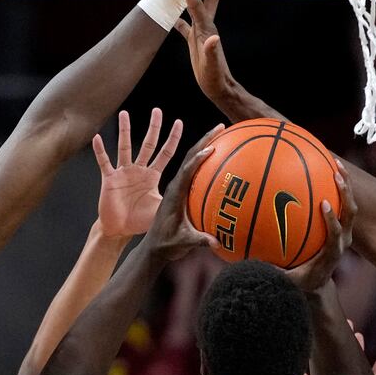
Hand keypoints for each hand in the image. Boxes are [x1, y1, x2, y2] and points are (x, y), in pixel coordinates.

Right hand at [92, 109, 182, 238]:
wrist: (119, 229)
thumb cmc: (140, 221)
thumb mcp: (161, 209)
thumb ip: (177, 204)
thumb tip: (201, 208)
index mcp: (153, 176)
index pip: (166, 153)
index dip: (173, 139)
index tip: (180, 123)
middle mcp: (139, 170)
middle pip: (148, 144)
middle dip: (153, 128)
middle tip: (158, 110)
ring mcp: (123, 172)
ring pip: (124, 147)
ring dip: (124, 131)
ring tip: (124, 114)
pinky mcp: (110, 179)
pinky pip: (104, 162)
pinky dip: (100, 150)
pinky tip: (97, 138)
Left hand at [142, 125, 225, 262]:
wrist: (153, 248)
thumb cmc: (167, 245)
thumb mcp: (183, 243)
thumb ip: (198, 241)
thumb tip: (216, 243)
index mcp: (175, 195)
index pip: (186, 172)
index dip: (197, 159)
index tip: (211, 148)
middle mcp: (176, 186)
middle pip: (189, 157)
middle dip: (204, 140)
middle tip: (221, 127)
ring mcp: (178, 187)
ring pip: (190, 160)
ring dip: (204, 144)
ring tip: (221, 132)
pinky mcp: (181, 191)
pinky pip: (193, 171)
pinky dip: (204, 160)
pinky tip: (218, 155)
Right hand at [174, 0, 238, 105]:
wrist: (219, 88)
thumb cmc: (215, 78)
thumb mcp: (212, 66)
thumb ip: (212, 52)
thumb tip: (213, 38)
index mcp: (207, 29)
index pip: (196, 4)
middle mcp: (205, 26)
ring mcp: (200, 32)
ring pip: (194, 6)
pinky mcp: (194, 40)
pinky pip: (184, 24)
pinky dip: (177, 15)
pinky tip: (170, 11)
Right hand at [285, 165, 355, 292]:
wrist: (318, 282)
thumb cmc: (300, 280)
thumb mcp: (287, 280)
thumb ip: (273, 272)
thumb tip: (251, 263)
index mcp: (331, 253)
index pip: (335, 234)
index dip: (332, 219)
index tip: (324, 203)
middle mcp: (342, 240)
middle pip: (350, 213)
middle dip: (345, 194)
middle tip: (335, 176)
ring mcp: (344, 231)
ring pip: (349, 205)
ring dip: (345, 184)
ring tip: (335, 164)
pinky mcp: (342, 225)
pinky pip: (342, 202)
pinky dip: (337, 185)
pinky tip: (325, 168)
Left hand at [298, 321, 375, 374]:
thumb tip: (299, 374)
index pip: (324, 364)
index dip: (326, 348)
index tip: (330, 331)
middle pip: (340, 363)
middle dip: (345, 345)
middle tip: (349, 327)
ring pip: (355, 370)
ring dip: (359, 353)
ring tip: (360, 336)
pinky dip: (375, 373)